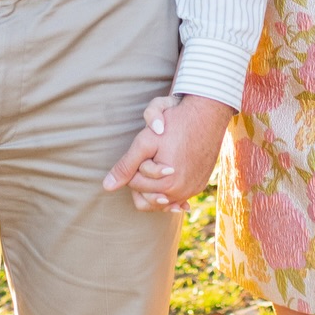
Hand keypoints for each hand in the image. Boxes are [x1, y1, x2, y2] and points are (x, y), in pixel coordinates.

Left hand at [103, 95, 232, 210]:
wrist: (207, 115)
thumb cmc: (174, 125)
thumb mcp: (144, 143)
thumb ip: (125, 167)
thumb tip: (107, 187)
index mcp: (166, 185)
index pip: (134, 184)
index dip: (133, 167)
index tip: (143, 151)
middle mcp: (181, 193)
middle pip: (146, 195)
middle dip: (143, 178)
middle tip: (150, 157)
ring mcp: (192, 190)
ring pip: (162, 199)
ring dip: (155, 185)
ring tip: (157, 164)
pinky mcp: (200, 185)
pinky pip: (178, 196)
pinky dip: (170, 188)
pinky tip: (168, 175)